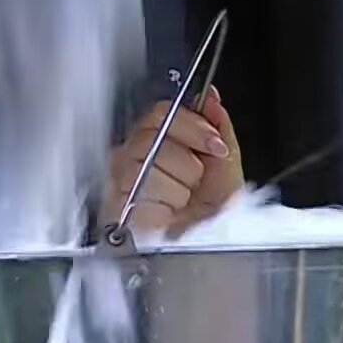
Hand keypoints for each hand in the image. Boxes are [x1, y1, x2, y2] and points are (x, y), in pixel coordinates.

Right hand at [102, 86, 244, 235]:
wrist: (205, 244)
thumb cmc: (214, 209)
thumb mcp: (227, 163)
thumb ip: (219, 125)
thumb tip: (211, 98)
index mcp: (160, 138)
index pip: (162, 112)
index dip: (192, 127)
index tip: (215, 146)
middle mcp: (135, 154)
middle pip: (152, 138)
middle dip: (187, 165)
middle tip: (196, 182)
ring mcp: (121, 178)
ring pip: (147, 166)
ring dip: (177, 189)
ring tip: (181, 201)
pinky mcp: (114, 204)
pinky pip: (139, 194)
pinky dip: (163, 207)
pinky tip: (168, 214)